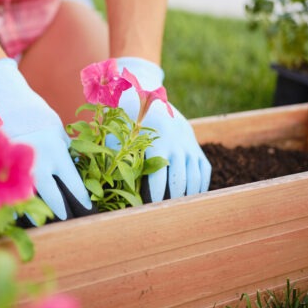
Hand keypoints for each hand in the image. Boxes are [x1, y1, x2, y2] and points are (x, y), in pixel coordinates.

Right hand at [0, 58, 92, 219]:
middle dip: (58, 208)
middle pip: (50, 193)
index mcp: (54, 149)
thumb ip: (61, 145)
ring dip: (32, 209)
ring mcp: (15, 164)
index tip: (85, 207)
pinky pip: (3, 191)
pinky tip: (11, 211)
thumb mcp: (54, 125)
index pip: (71, 181)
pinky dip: (7, 201)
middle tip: (65, 218)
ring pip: (26, 196)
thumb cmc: (29, 110)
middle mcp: (36, 160)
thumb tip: (67, 162)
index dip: (80, 196)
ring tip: (37, 220)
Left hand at [116, 57, 210, 201]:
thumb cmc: (123, 118)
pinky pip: (203, 169)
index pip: (158, 178)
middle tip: (163, 216)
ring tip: (177, 211)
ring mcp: (189, 142)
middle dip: (172, 201)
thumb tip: (104, 187)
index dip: (154, 198)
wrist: (143, 91)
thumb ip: (114, 158)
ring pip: (194, 177)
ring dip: (187, 196)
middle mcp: (177, 141)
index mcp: (156, 140)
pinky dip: (200, 185)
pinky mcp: (194, 142)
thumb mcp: (116, 135)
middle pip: (179, 180)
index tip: (147, 211)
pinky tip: (191, 198)